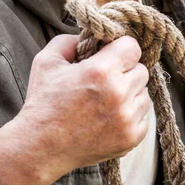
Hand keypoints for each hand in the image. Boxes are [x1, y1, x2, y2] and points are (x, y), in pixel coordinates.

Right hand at [17, 34, 150, 172]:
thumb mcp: (47, 61)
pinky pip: (143, 117)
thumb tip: (92, 35)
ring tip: (105, 100)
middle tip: (106, 79)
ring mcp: (127, 118)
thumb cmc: (42, 102)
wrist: (39, 148)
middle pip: (141, 70)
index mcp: (101, 71)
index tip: (111, 55)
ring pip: (144, 94)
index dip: (120, 48)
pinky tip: (109, 117)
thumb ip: (70, 40)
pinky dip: (130, 115)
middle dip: (125, 71)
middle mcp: (119, 94)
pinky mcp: (131, 138)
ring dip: (130, 94)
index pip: (133, 47)